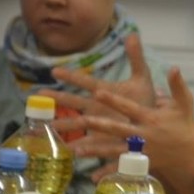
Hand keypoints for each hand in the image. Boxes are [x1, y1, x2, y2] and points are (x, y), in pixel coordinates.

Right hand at [41, 34, 157, 169]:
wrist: (155, 124)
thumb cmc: (146, 101)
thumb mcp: (142, 80)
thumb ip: (136, 59)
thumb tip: (133, 35)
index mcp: (104, 93)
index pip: (86, 82)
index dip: (72, 77)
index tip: (55, 71)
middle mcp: (97, 109)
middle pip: (75, 104)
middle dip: (58, 101)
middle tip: (38, 96)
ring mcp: (99, 126)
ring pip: (78, 126)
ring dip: (63, 128)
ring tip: (47, 130)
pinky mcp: (105, 142)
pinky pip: (93, 148)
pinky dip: (84, 154)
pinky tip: (71, 157)